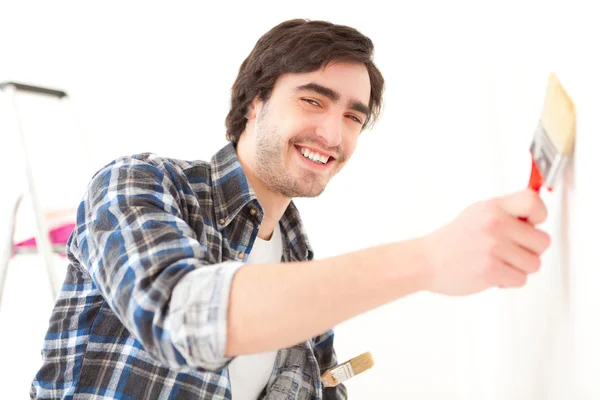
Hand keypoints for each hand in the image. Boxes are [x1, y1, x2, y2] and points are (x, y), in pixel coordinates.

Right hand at [421, 189, 550, 295]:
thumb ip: (506, 212)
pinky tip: (493, 272)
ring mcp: (493, 248)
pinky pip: (521, 279)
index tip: (532, 225)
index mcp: (493, 208)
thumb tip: (535, 218)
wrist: (426, 261)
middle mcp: (495, 225)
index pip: (534, 203)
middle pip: (543, 241)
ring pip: (534, 264)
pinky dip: (508, 281)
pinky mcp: (491, 271)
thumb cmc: (452, 240)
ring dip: (519, 268)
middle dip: (530, 250)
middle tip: (511, 250)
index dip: (540, 216)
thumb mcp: (477, 213)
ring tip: (499, 262)